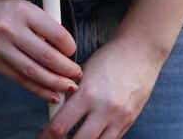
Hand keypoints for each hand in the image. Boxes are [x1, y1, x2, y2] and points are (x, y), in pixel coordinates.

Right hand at [0, 0, 81, 102]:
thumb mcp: (19, 3)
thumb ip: (38, 23)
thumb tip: (60, 46)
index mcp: (22, 10)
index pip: (56, 34)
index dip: (70, 46)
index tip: (73, 50)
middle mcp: (10, 29)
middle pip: (46, 57)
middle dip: (66, 70)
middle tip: (77, 74)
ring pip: (33, 72)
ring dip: (54, 83)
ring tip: (68, 87)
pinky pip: (18, 78)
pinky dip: (36, 89)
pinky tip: (50, 93)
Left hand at [40, 34, 162, 138]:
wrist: (140, 52)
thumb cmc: (108, 59)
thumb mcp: (83, 73)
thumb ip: (70, 95)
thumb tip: (56, 114)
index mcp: (87, 94)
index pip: (60, 126)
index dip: (47, 136)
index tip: (42, 137)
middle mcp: (104, 109)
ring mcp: (119, 118)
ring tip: (76, 137)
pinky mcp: (130, 121)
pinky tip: (92, 134)